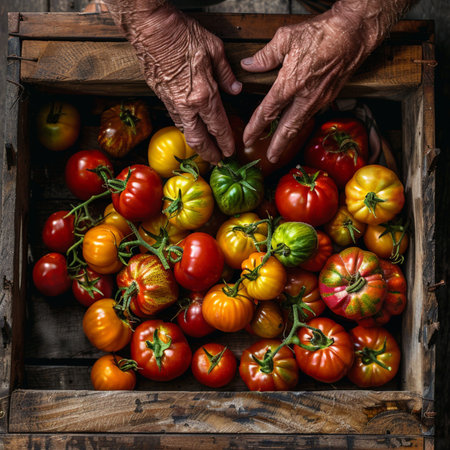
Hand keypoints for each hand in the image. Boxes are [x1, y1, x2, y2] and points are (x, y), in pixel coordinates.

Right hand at [108, 4, 241, 162]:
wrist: (149, 26)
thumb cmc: (181, 33)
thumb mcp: (214, 49)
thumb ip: (226, 74)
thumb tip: (235, 89)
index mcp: (203, 94)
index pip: (218, 127)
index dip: (226, 142)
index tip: (230, 151)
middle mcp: (187, 105)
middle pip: (199, 140)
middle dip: (209, 153)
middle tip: (217, 160)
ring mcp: (171, 102)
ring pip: (185, 132)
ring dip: (196, 143)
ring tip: (205, 148)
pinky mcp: (160, 96)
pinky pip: (175, 118)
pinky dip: (185, 128)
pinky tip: (191, 127)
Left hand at [240, 11, 372, 162]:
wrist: (354, 32)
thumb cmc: (322, 32)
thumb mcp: (286, 38)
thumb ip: (265, 56)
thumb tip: (249, 65)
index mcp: (290, 83)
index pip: (268, 111)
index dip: (256, 127)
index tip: (248, 138)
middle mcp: (305, 96)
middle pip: (288, 128)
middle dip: (278, 146)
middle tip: (269, 159)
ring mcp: (319, 98)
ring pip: (301, 124)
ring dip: (290, 139)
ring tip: (280, 149)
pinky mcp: (330, 96)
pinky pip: (311, 114)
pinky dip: (301, 124)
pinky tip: (296, 125)